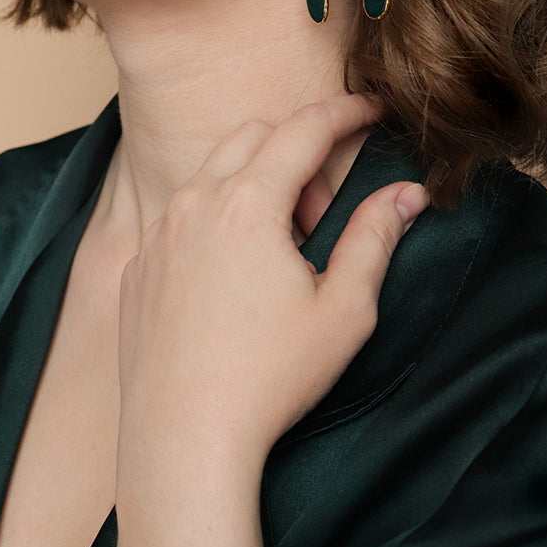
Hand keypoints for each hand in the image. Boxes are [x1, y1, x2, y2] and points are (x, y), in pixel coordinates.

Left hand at [115, 97, 429, 486]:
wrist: (183, 438)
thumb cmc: (270, 379)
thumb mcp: (344, 310)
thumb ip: (376, 238)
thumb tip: (408, 194)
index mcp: (248, 202)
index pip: (306, 128)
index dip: (346, 111)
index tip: (373, 108)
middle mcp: (195, 201)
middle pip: (254, 134)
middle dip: (297, 151)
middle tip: (323, 215)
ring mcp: (158, 232)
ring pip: (212, 172)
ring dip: (254, 184)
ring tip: (281, 251)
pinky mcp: (139, 265)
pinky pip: (181, 216)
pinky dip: (215, 221)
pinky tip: (233, 281)